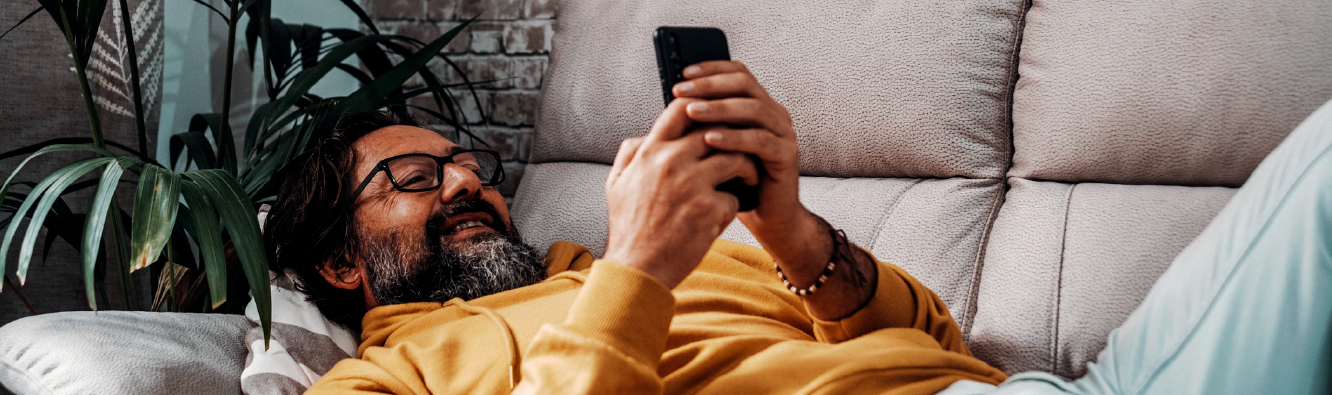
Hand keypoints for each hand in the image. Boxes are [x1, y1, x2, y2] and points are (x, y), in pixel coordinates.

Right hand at [602, 98, 759, 288]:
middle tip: (743, 149)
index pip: (683, 108)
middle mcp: (671, 162)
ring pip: (736, 158)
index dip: (705, 108)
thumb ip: (630, 154)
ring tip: (747, 178)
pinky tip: (727, 214)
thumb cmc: (629, 228)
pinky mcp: (709, 209)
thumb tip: (645, 136)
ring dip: (746, 168)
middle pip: (717, 131)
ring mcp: (692, 185)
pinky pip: (736, 196)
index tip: (715, 119)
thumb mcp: (616, 184)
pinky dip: (735, 204)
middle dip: (734, 138)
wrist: (637, 269)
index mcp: (649, 152)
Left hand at [674, 61, 874, 318]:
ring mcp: (784, 134)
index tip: (684, 73)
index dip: (712, 68)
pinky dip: (734, 137)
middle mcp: (775, 115)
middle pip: (745, 85)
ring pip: (753, 109)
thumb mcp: (716, 149)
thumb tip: (672, 102)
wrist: (767, 220)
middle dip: (710, 85)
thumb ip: (704, 125)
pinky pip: (761, 140)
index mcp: (759, 107)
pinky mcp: (787, 156)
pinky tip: (710, 139)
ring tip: (691, 111)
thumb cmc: (736, 183)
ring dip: (719, 108)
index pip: (738, 74)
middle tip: (681, 91)